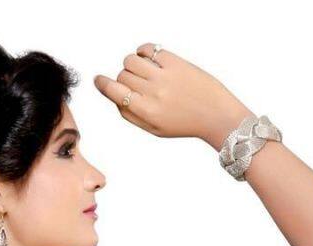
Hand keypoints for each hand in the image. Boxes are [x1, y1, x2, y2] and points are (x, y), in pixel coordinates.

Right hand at [94, 45, 253, 148]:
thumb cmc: (185, 123)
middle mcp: (154, 93)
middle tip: (133, 84)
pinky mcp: (174, 62)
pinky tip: (147, 59)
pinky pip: (148, 49)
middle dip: (123, 79)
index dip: (103, 85)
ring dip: (130, 65)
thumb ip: (132, 115)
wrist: (214, 113)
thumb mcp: (154, 129)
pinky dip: (142, 51)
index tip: (98, 80)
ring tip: (140, 71)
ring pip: (131, 61)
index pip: (116, 93)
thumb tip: (116, 99)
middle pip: (123, 77)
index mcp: (147, 112)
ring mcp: (164, 75)